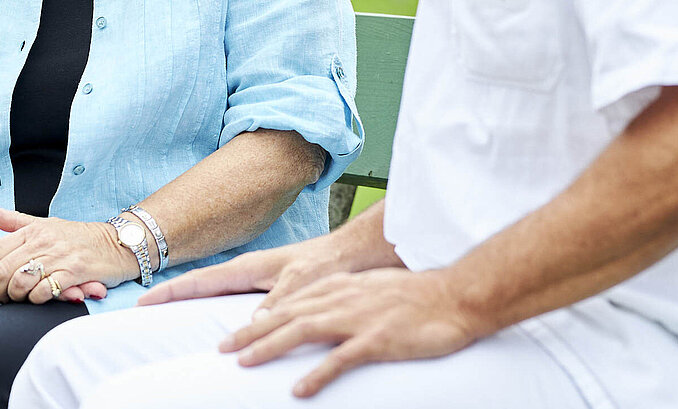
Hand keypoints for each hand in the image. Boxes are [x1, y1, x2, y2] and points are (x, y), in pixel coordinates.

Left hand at [0, 204, 122, 303]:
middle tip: (0, 298)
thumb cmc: (79, 237)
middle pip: (4, 270)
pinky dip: (36, 299)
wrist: (116, 243)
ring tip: (19, 300)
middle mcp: (43, 242)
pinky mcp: (74, 272)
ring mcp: (59, 257)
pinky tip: (39, 299)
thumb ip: (15, 220)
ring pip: (21, 282)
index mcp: (33, 230)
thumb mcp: (46, 224)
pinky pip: (45, 291)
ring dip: (15, 297)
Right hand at [137, 233, 348, 307]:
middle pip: (197, 284)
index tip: (143, 300)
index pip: (199, 281)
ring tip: (163, 313)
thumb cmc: (324, 265)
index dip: (170, 291)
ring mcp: (250, 277)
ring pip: (209, 289)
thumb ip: (277, 302)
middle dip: (169, 293)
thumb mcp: (301, 283)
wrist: (344, 255)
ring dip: (186, 298)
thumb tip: (253, 326)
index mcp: (246, 267)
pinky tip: (206, 317)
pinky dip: (206, 303)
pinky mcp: (260, 285)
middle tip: (141, 307)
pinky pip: (224, 296)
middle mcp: (243, 271)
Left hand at [220, 268, 481, 397]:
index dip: (258, 319)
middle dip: (251, 333)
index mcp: (339, 288)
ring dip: (270, 348)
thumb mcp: (370, 291)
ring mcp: (358, 318)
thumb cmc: (416, 297)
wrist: (456, 296)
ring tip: (244, 364)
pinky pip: (341, 359)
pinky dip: (317, 374)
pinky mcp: (378, 339)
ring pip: (303, 331)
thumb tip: (318, 316)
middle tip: (221, 349)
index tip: (233, 334)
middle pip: (286, 315)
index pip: (288, 303)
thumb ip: (342, 301)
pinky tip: (299, 390)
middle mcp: (341, 299)